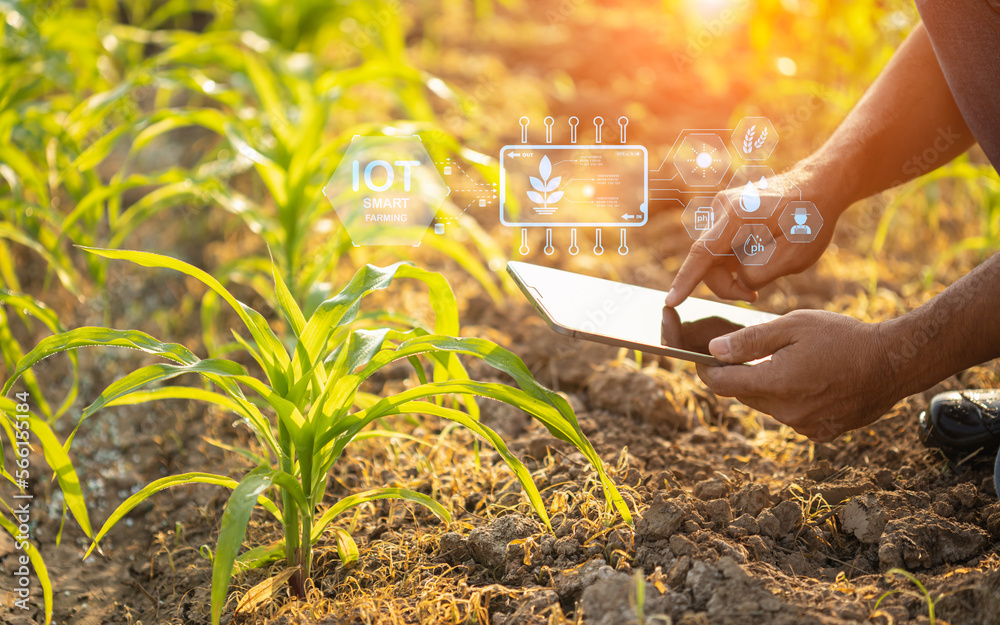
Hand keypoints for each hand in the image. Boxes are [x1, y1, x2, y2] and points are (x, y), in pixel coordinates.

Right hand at [665, 168, 844, 306]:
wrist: (820, 186)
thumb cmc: (811, 219)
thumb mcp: (794, 255)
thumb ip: (760, 273)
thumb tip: (739, 280)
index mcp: (737, 217)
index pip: (702, 255)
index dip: (685, 282)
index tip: (671, 302)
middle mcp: (723, 209)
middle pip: (707, 260)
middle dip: (726, 283)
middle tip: (754, 295)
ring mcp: (724, 209)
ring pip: (714, 256)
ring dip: (732, 272)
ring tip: (764, 273)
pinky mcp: (729, 214)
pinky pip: (722, 247)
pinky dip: (736, 260)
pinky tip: (760, 258)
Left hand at [695, 310, 900, 440]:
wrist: (895, 363)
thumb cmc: (844, 337)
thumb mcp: (794, 325)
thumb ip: (750, 339)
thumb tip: (713, 351)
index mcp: (776, 384)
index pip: (721, 384)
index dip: (705, 370)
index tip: (698, 357)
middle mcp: (786, 412)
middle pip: (743, 395)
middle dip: (737, 375)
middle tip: (741, 353)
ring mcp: (804, 426)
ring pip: (766, 406)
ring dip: (765, 386)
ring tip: (783, 361)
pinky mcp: (820, 434)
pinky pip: (790, 416)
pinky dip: (789, 399)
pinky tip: (807, 379)